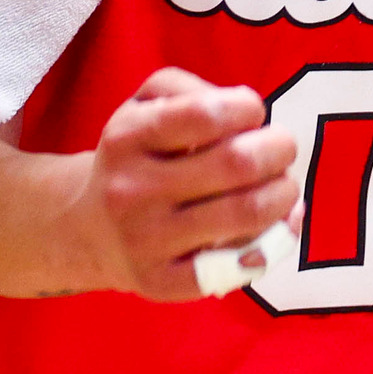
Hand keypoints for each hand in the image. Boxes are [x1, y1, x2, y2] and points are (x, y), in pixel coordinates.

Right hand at [76, 67, 301, 300]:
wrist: (87, 230)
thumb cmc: (136, 156)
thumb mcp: (145, 103)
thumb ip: (193, 90)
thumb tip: (248, 114)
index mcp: (127, 137)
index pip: (207, 113)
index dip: (248, 108)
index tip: (252, 114)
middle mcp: (131, 190)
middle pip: (238, 163)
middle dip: (280, 148)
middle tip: (281, 148)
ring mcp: (145, 242)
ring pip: (246, 213)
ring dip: (285, 193)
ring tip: (282, 185)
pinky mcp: (161, 283)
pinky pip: (236, 265)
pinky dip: (272, 242)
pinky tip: (272, 226)